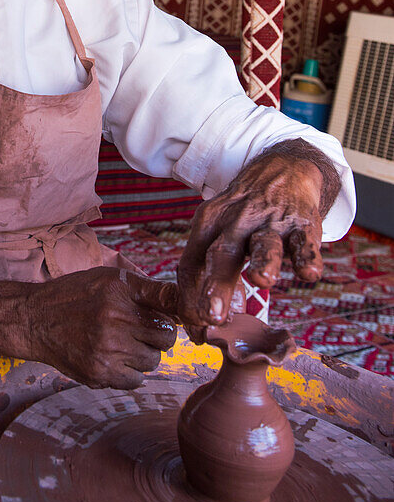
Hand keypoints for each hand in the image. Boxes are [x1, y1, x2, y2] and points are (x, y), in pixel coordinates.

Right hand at [25, 267, 177, 389]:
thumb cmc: (76, 296)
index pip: (169, 304)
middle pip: (166, 338)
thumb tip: (181, 304)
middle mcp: (115, 320)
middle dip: (158, 336)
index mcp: (120, 293)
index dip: (172, 313)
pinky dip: (129, 373)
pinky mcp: (99, 373)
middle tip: (139, 331)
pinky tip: (113, 358)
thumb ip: (146, 289)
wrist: (36, 320)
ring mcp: (107, 350)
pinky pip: (135, 381)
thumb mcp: (109, 279)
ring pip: (152, 362)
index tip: (168, 317)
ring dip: (143, 355)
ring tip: (121, 343)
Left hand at [176, 139, 339, 332]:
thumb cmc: (244, 213)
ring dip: (263, 261)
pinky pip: (304, 242)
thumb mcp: (218, 230)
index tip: (197, 332)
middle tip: (211, 315)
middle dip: (216, 284)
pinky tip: (309, 274)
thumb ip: (210, 274)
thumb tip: (201, 325)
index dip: (192, 300)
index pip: (192, 263)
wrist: (283, 170)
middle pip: (222, 253)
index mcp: (208, 224)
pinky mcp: (301, 223)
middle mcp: (236, 221)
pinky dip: (307, 256)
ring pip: (264, 243)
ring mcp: (270, 221)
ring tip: (262, 281)